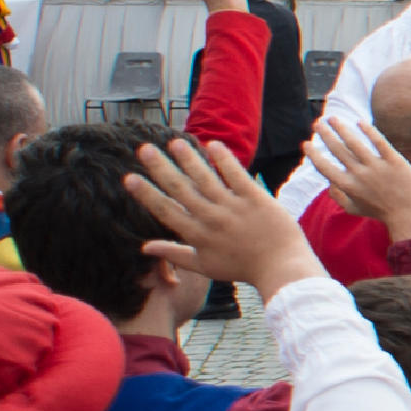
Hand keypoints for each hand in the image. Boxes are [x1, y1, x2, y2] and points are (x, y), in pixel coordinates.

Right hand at [128, 137, 320, 300]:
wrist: (281, 267)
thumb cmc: (242, 268)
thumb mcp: (205, 267)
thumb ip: (175, 254)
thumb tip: (145, 247)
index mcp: (198, 236)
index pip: (166, 211)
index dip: (146, 194)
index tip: (129, 178)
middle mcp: (213, 220)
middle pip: (182, 190)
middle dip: (160, 169)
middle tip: (144, 149)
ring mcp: (234, 208)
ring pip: (206, 179)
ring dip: (189, 159)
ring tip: (174, 142)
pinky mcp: (256, 199)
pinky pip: (237, 176)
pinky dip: (225, 160)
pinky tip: (212, 144)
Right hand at [302, 115, 410, 241]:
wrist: (408, 215)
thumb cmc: (379, 211)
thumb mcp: (353, 208)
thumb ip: (337, 196)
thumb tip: (327, 181)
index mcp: (348, 186)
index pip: (324, 167)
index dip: (313, 155)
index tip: (306, 144)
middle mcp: (360, 175)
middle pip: (337, 150)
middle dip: (324, 135)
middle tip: (317, 123)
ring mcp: (377, 167)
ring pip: (354, 142)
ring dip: (341, 128)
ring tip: (332, 118)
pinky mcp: (395, 161)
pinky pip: (379, 142)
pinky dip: (368, 131)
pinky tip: (359, 122)